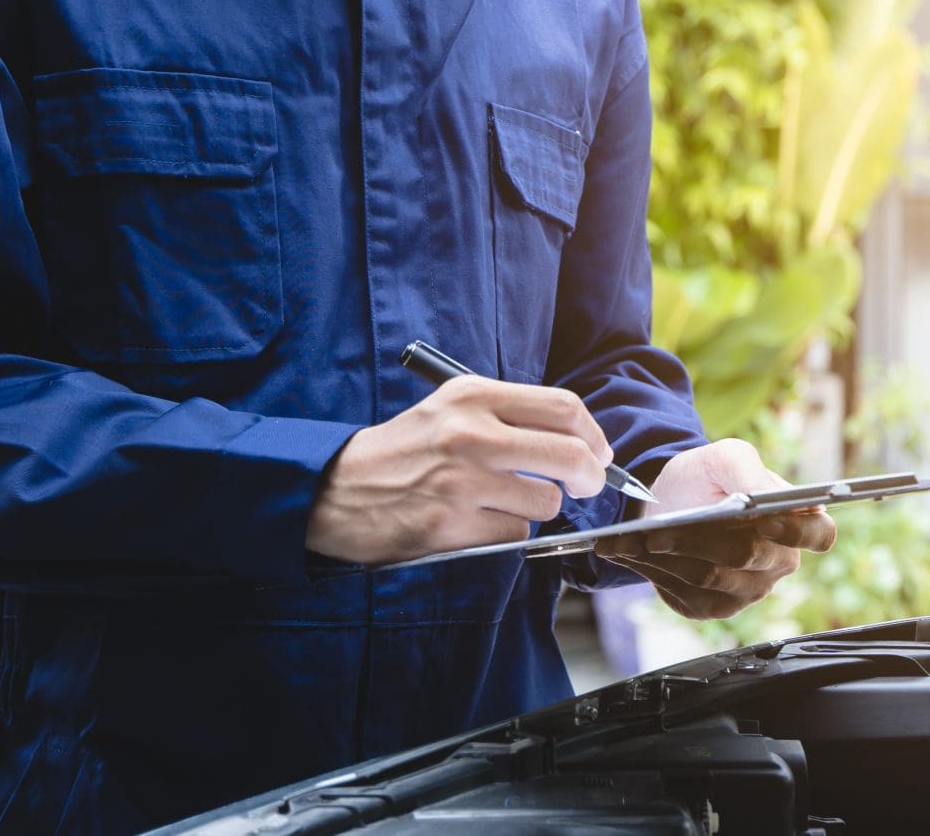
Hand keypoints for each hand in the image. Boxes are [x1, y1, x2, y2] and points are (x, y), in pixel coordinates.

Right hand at [307, 376, 611, 564]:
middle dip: (591, 477)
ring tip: (499, 502)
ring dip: (535, 509)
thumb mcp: (451, 409)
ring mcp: (462, 481)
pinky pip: (514, 533)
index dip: (594, 436)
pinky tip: (474, 521)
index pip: (564, 408)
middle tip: (586, 486)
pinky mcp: (451, 525)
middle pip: (570, 455)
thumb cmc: (402, 450)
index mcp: (473, 396)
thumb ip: (510, 417)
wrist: (332, 488)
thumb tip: (580, 442)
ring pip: (546, 502)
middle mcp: (471, 433)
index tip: (597, 453)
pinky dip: (505, 532)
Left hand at [594, 439, 834, 618]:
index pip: (819, 535)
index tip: (764, 518)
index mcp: (797, 522)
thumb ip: (748, 470)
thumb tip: (762, 498)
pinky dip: (656, 572)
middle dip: (701, 541)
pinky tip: (633, 553)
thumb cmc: (704, 478)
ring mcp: (747, 590)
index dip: (795, 530)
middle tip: (662, 531)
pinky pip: (687, 595)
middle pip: (748, 557)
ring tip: (637, 539)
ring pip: (711, 579)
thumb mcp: (725, 457)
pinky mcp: (713, 607)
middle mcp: (779, 562)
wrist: (667, 501)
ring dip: (669, 556)